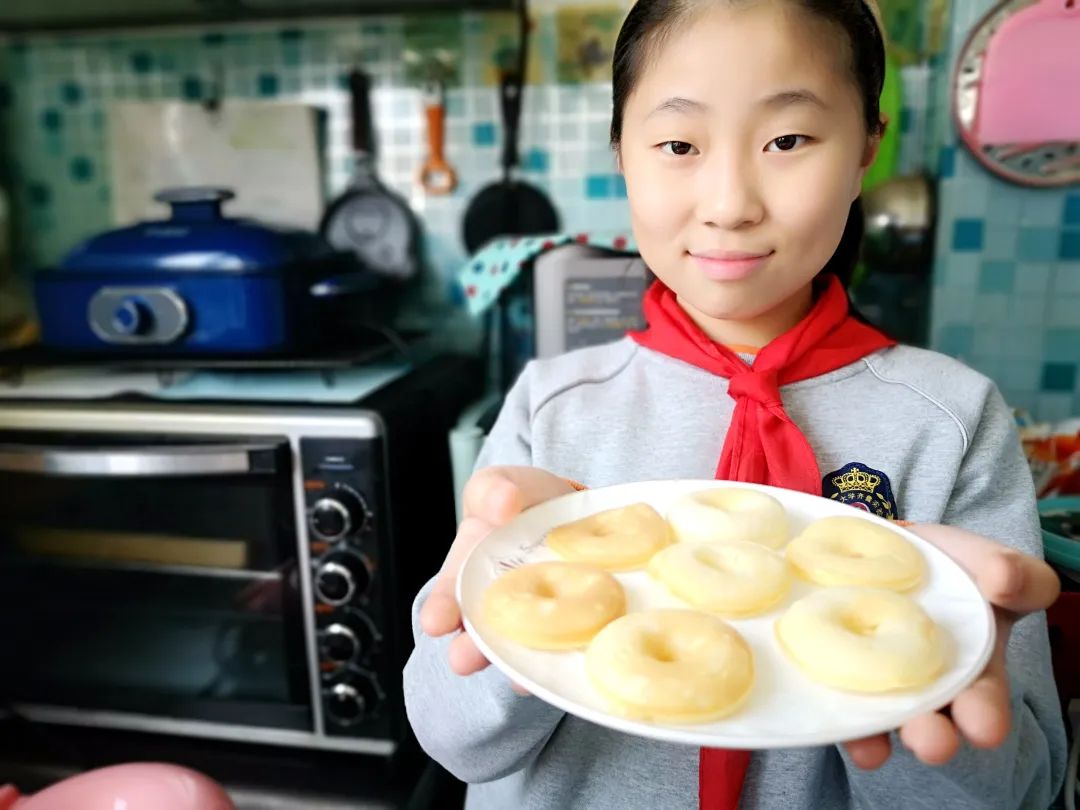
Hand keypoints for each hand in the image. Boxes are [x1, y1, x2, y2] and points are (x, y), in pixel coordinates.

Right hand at [419, 466, 575, 690]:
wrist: (583, 515)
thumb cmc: (531, 502)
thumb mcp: (505, 483)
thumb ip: (494, 489)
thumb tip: (502, 502)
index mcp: (472, 567)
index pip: (451, 591)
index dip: (442, 607)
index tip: (436, 622)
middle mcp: (497, 599)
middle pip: (482, 629)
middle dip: (471, 646)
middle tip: (462, 660)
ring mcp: (535, 616)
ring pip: (521, 645)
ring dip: (518, 662)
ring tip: (517, 678)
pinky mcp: (572, 627)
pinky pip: (564, 648)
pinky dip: (563, 660)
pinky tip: (565, 669)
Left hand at [843, 524, 1059, 768]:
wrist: (884, 548)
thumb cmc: (950, 566)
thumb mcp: (990, 563)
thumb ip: (1017, 574)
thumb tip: (1004, 581)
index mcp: (973, 673)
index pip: (982, 701)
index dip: (984, 716)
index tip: (984, 726)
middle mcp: (923, 689)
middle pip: (930, 721)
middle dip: (932, 736)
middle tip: (932, 743)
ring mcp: (874, 681)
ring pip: (875, 716)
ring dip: (873, 734)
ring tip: (871, 749)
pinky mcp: (830, 668)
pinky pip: (827, 695)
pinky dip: (827, 710)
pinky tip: (826, 719)